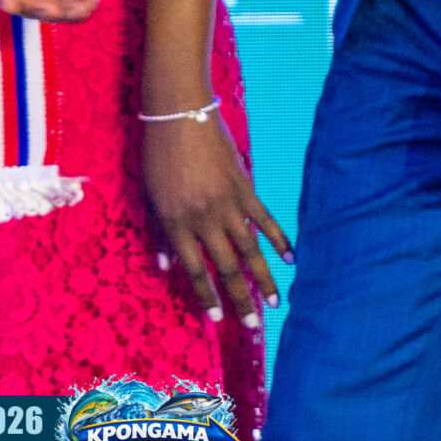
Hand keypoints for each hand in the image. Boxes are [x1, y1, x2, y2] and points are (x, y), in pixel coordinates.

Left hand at [143, 112, 289, 330]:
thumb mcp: (151, 196)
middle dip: (240, 299)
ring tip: (275, 304)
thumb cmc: (158, 155)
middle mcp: (203, 219)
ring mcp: (226, 204)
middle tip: (253, 326)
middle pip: (226, 267)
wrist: (179, 115)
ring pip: (249, 251)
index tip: (215, 318)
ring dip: (264, 280)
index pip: (194, 269)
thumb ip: (159, 234)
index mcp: (176, 223)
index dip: (205, 295)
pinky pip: (265, 220)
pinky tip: (290, 259)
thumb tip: (165, 268)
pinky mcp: (244, 187)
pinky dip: (279, 240)